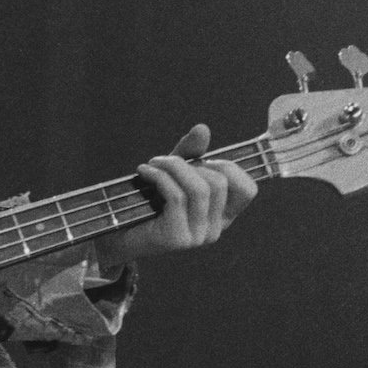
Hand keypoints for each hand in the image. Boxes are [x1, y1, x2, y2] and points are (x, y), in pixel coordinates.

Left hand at [103, 124, 257, 264]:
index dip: (229, 167)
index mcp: (223, 215)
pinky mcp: (178, 238)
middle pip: (219, 182)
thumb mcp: (174, 174)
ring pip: (199, 189)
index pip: (248, 190)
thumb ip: (191, 153)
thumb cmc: (149, 202)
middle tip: (164, 161)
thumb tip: (203, 128)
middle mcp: (215, 229)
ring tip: (153, 163)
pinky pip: (176, 196)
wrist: (119, 233)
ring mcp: (198, 237)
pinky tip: (144, 171)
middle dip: (189, 163)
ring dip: (173, 167)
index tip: (201, 161)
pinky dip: (159, 176)